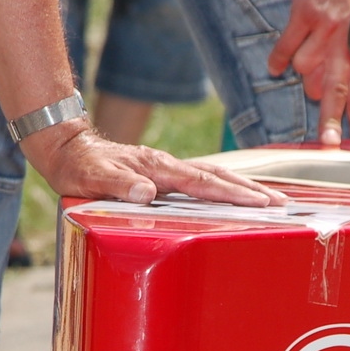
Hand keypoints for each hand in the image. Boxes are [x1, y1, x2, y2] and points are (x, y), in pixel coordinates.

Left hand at [19, 119, 285, 206]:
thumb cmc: (78, 167)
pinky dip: (223, 186)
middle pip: (219, 178)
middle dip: (252, 191)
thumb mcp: (92, 178)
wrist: (66, 148)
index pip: (204, 184)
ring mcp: (166, 169)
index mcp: (158, 169)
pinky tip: (232, 195)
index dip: (235, 194)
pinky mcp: (162, 173)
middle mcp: (167, 167)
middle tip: (283, 202)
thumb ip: (120, 185)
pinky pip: (200, 180)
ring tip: (270, 198)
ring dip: (242, 188)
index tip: (263, 203)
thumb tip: (148, 192)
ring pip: (213, 177)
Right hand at [268, 0, 349, 146]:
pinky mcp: (304, 15)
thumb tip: (321, 93)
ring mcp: (325, 29)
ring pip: (304, 69)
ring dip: (300, 69)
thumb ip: (345, 58)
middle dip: (329, 119)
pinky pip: (286, 48)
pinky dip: (278, 60)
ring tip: (304, 56)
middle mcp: (345, 42)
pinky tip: (274, 68)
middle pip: (335, 89)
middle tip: (325, 143)